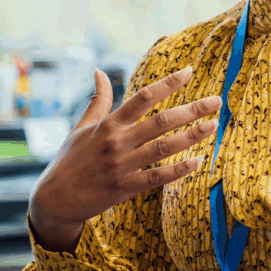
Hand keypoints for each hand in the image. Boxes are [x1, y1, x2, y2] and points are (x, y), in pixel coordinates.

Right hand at [29, 66, 219, 250]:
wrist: (54, 198)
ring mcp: (121, 165)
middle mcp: (116, 142)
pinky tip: (197, 162)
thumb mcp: (81, 127)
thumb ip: (98, 100)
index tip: (189, 72)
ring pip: (163, 148)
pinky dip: (177, 170)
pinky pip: (156, 177)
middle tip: (216, 101)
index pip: (143, 97)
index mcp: (108, 124)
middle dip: (191, 109)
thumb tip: (98, 71)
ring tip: (213, 125)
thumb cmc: (70, 159)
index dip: (168, 83)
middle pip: (161, 121)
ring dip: (191, 136)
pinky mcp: (124, 188)